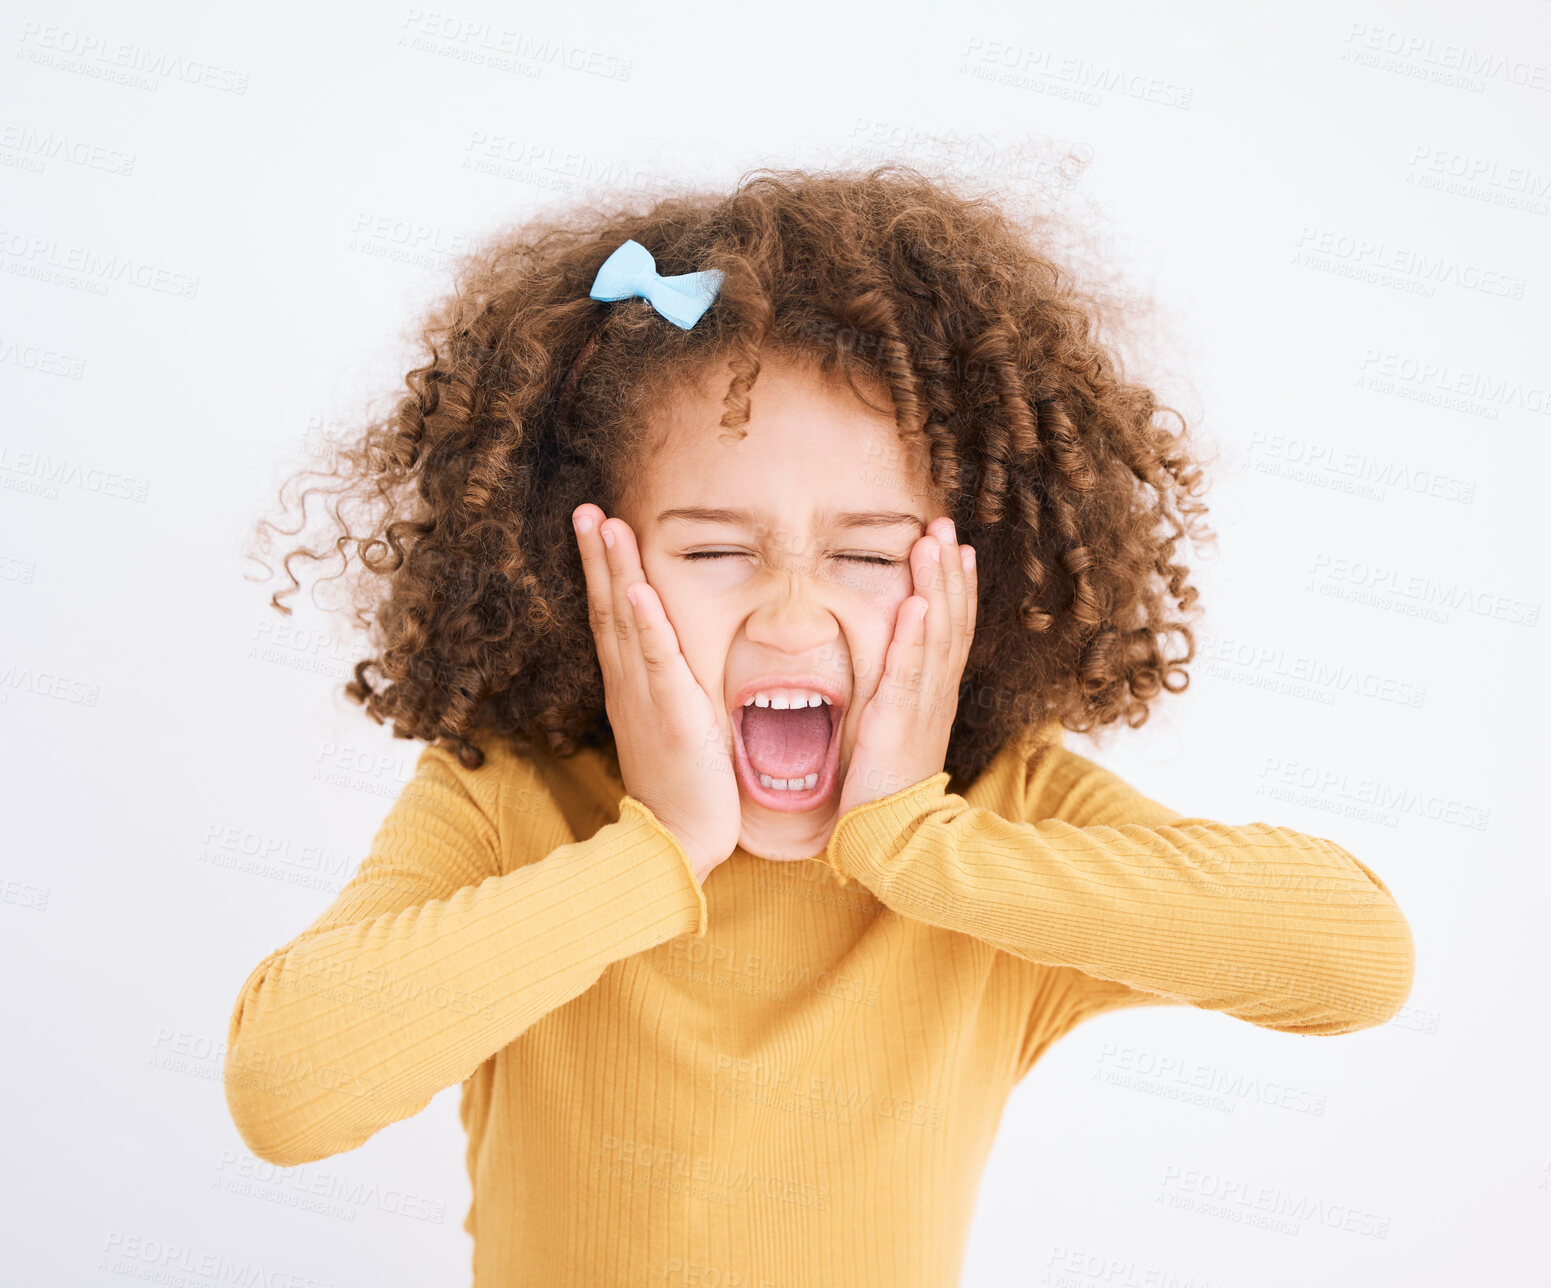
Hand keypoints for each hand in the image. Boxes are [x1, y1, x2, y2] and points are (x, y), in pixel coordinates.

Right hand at [574, 503, 741, 885]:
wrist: (678, 843)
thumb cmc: (681, 790)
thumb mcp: (669, 729)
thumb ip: (667, 693)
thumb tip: (673, 664)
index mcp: (629, 687)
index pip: (611, 616)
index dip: (602, 570)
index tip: (597, 528)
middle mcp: (629, 686)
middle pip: (607, 607)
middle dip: (597, 555)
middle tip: (586, 508)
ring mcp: (647, 698)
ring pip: (625, 622)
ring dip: (614, 570)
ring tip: (605, 524)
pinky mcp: (674, 714)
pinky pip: (658, 659)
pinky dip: (647, 621)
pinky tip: (636, 588)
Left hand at [836, 517, 976, 818]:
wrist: (900, 838)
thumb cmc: (891, 790)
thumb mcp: (900, 733)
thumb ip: (901, 698)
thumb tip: (895, 670)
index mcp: (937, 695)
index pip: (952, 629)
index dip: (957, 586)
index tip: (958, 547)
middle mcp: (937, 694)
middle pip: (949, 620)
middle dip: (948, 569)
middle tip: (945, 524)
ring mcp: (922, 706)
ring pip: (933, 634)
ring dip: (934, 585)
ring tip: (931, 542)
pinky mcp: (899, 721)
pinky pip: (909, 670)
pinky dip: (913, 633)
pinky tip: (915, 601)